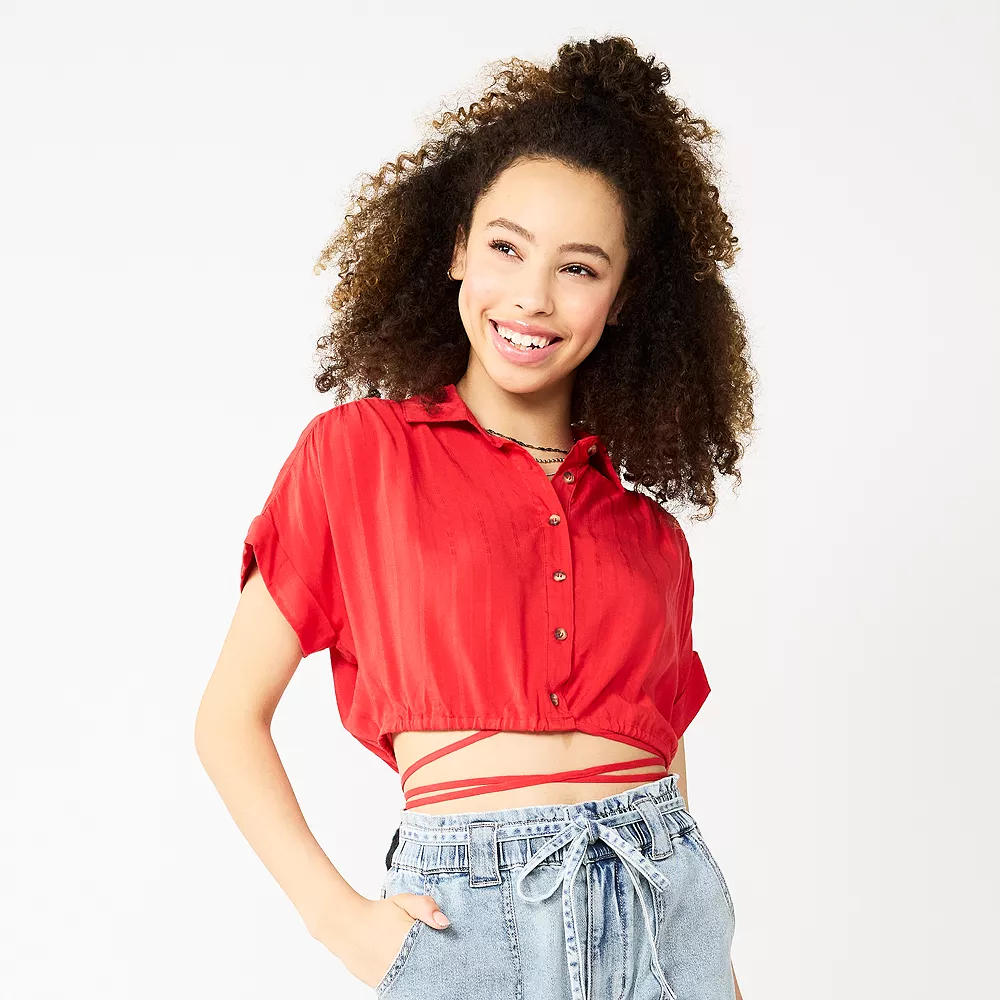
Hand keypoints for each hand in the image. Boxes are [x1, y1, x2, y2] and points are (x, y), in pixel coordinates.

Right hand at [316, 891, 450, 989]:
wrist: (346, 926)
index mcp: (410, 939)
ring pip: (417, 981)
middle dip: (437, 966)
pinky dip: (410, 981)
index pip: (439, 953)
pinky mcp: (382, 985)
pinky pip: (403, 987)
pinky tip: (411, 971)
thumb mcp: (403, 901)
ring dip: (423, 975)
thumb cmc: (378, 912)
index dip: (448, 953)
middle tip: (438, 960)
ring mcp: (391, 976)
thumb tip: (445, 922)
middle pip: (430, 971)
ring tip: (423, 964)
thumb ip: (425, 906)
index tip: (453, 951)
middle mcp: (401, 961)